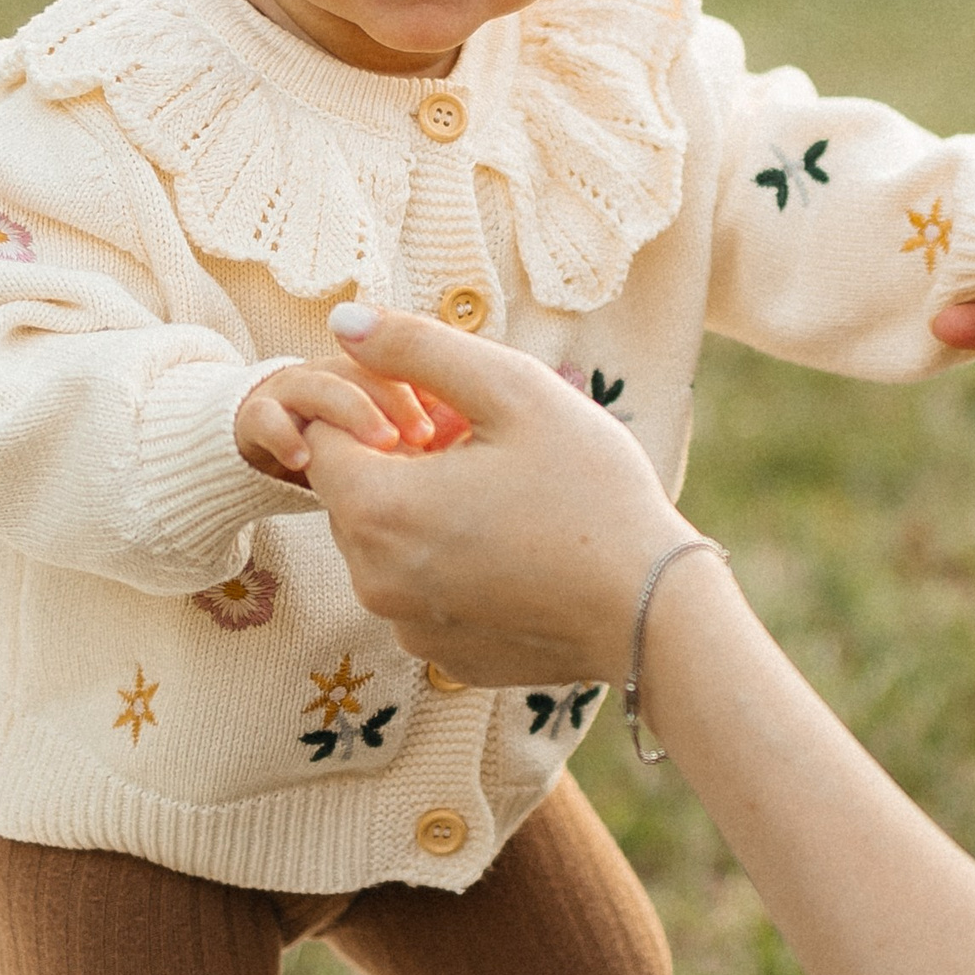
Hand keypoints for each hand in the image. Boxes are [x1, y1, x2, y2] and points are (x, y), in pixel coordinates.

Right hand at [234, 352, 442, 480]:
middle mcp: (334, 375)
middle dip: (398, 399)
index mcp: (372, 375)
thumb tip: (468, 444)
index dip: (429, 391)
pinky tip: (303, 459)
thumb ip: (423, 438)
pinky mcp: (254, 418)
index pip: (405, 367)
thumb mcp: (389, 447)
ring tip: (382, 444)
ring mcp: (292, 392)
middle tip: (425, 436)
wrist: (272, 448)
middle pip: (368, 369)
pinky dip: (282, 434)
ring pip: (321, 384)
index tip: (455, 427)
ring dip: (352, 411)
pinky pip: (264, 416)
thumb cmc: (346, 447)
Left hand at [300, 305, 692, 685]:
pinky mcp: (443, 654)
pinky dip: (450, 563)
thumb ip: (417, 346)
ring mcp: (406, 625)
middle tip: (484, 446)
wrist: (653, 612)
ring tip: (506, 496)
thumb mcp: (512, 390)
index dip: (377, 409)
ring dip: (424, 510)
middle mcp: (373, 579)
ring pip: (386, 543)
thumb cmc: (592, 492)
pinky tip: (518, 549)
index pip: (321, 436)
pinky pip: (421, 591)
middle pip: (351, 492)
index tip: (445, 412)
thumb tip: (344, 319)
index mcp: (377, 509)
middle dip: (400, 459)